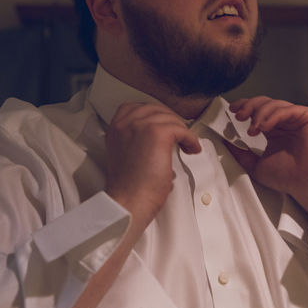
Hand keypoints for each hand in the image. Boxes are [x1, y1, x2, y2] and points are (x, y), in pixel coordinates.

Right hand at [105, 102, 200, 226]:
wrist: (129, 201)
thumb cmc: (129, 187)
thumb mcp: (123, 154)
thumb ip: (134, 140)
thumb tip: (158, 139)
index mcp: (116, 127)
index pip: (136, 107)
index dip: (154, 115)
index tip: (164, 126)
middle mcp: (126, 122)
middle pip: (156, 109)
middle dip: (171, 121)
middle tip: (180, 135)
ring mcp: (141, 126)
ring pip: (171, 118)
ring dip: (182, 132)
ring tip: (187, 145)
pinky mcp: (158, 134)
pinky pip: (182, 129)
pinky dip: (190, 140)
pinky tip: (191, 149)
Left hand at [228, 97, 307, 217]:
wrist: (307, 184)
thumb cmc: (287, 178)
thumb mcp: (256, 165)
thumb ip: (241, 153)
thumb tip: (226, 142)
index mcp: (274, 130)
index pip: (257, 110)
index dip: (244, 106)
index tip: (232, 111)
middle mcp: (285, 122)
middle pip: (264, 102)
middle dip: (249, 106)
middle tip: (239, 116)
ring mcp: (296, 118)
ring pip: (274, 104)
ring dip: (259, 113)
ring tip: (253, 129)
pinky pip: (288, 109)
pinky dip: (274, 115)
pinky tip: (265, 126)